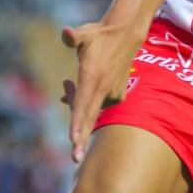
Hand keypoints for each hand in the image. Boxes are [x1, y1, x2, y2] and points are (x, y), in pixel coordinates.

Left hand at [61, 19, 146, 163]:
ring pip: (90, 109)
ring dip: (76, 106)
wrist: (126, 36)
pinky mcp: (118, 95)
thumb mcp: (85, 34)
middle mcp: (103, 87)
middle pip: (90, 117)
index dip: (78, 121)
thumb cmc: (100, 35)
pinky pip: (98, 105)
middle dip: (82, 139)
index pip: (83, 102)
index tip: (74, 139)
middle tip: (75, 159)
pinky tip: (73, 92)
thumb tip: (65, 33)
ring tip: (65, 87)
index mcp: (92, 75)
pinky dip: (87, 103)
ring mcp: (112, 93)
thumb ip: (73, 36)